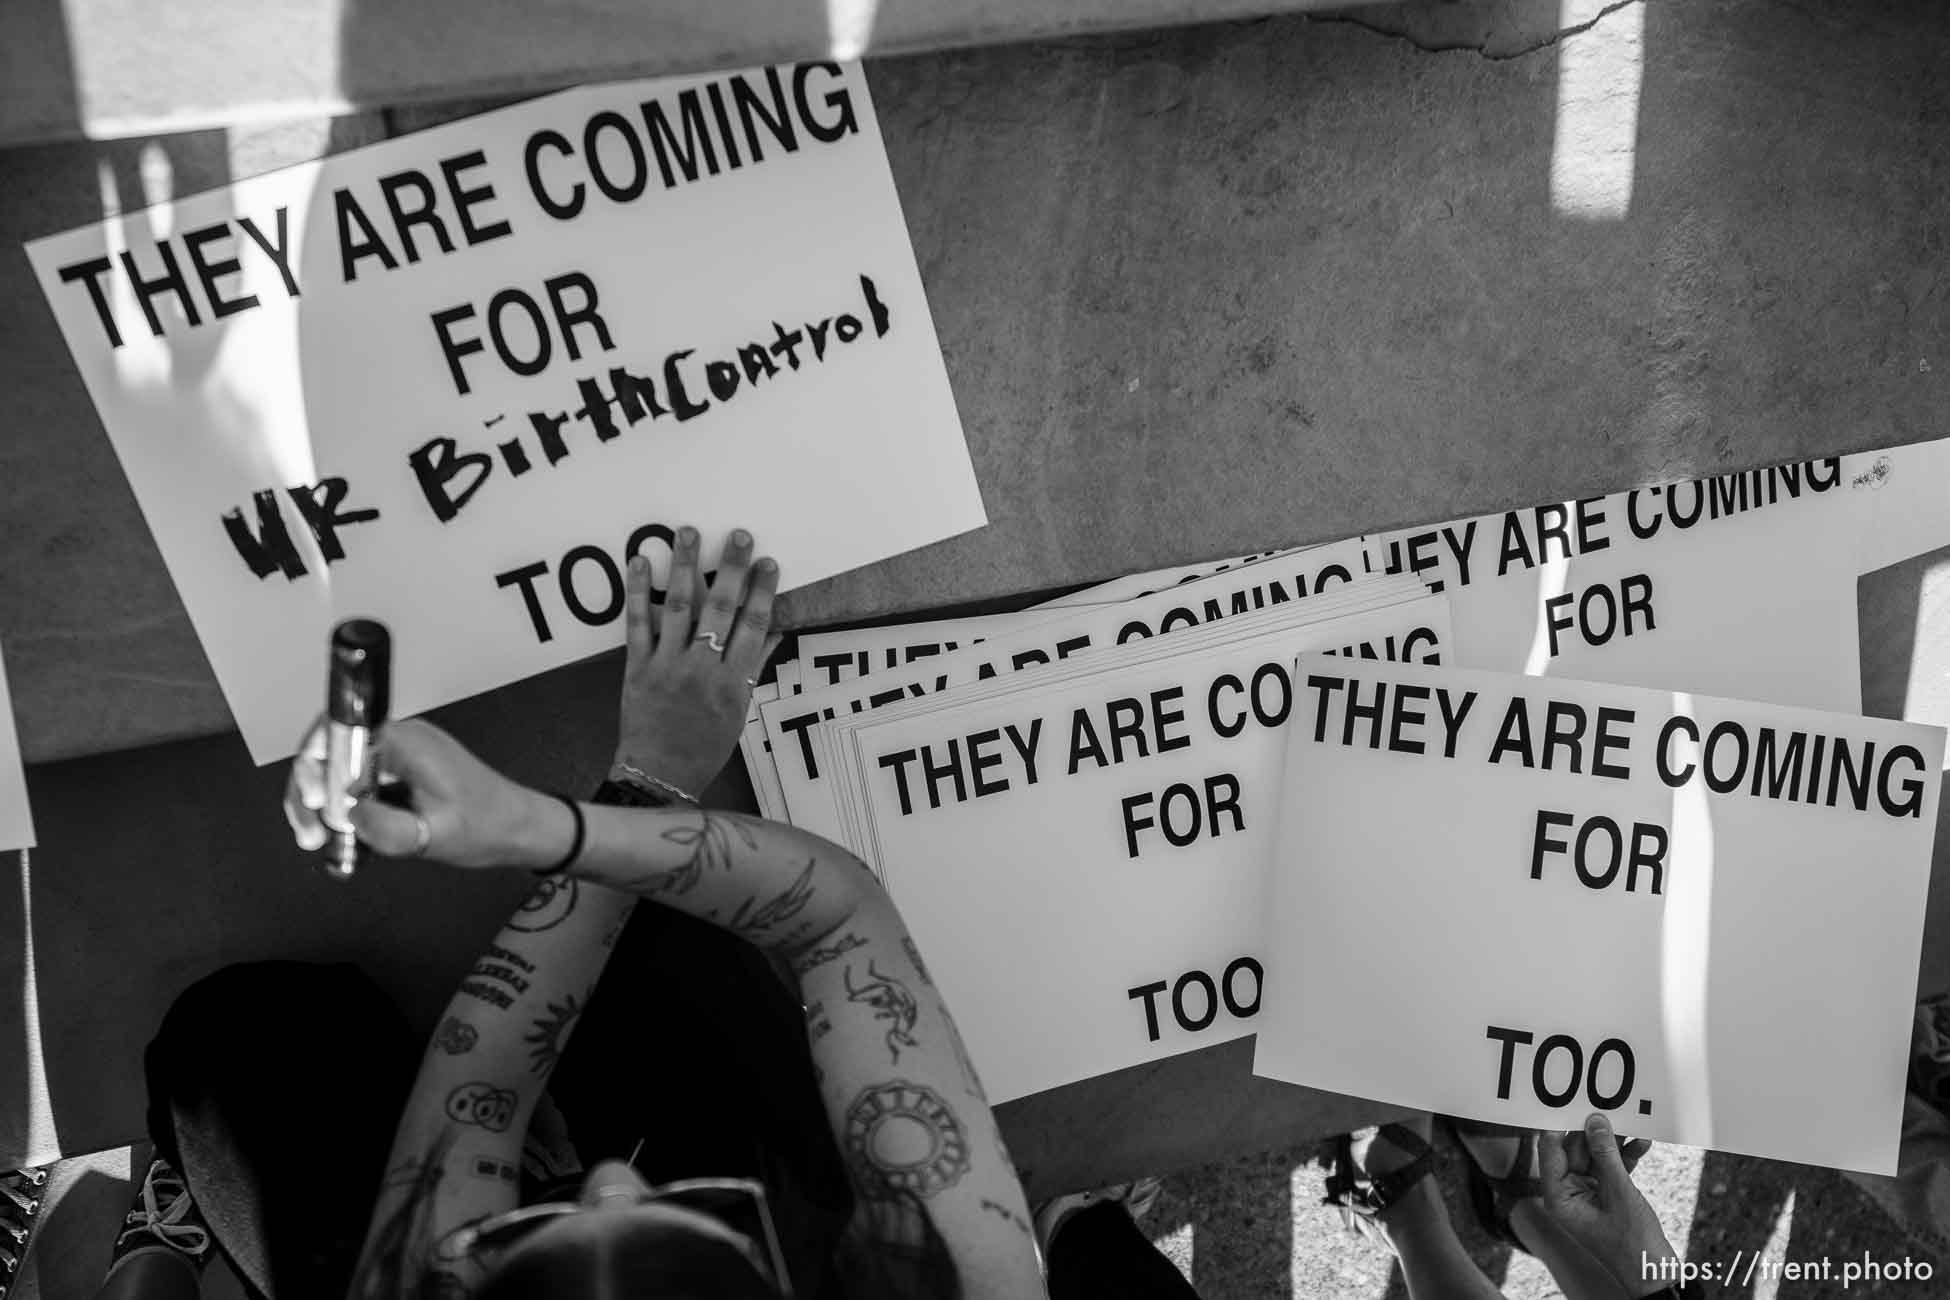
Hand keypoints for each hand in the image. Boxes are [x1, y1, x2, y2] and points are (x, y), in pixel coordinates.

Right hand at [284, 717, 567, 869]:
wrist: (517, 829)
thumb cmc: (486, 825)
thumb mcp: (434, 835)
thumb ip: (386, 827)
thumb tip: (345, 814)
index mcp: (404, 740)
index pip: (338, 731)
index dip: (315, 764)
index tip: (316, 800)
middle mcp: (395, 741)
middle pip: (327, 752)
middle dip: (309, 792)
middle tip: (312, 834)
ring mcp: (394, 758)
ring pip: (335, 771)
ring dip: (319, 806)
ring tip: (318, 841)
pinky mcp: (395, 776)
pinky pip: (353, 786)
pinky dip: (339, 811)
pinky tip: (338, 839)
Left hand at [611, 525, 780, 795]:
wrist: (659, 775)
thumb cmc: (705, 747)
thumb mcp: (740, 712)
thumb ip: (754, 668)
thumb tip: (775, 630)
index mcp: (733, 683)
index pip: (753, 627)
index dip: (762, 592)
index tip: (767, 562)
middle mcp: (702, 670)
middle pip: (720, 610)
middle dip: (731, 569)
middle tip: (737, 535)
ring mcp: (668, 667)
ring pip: (678, 608)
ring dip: (683, 566)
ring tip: (687, 531)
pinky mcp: (637, 668)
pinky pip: (636, 624)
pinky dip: (637, 592)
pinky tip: (640, 562)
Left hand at [1536, 1113, 1677, 1296]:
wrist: (1657, 1274)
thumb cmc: (1633, 1243)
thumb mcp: (1619, 1193)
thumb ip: (1605, 1155)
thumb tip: (1594, 1121)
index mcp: (1558, 1198)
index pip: (1551, 1150)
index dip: (1562, 1125)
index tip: (1575, 1101)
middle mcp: (1568, 1195)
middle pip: (1575, 1150)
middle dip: (1594, 1131)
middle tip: (1610, 1108)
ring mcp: (1589, 1196)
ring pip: (1596, 1157)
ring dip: (1615, 1142)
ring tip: (1631, 1122)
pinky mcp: (1609, 1197)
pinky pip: (1612, 1168)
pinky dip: (1626, 1157)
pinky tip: (1642, 1142)